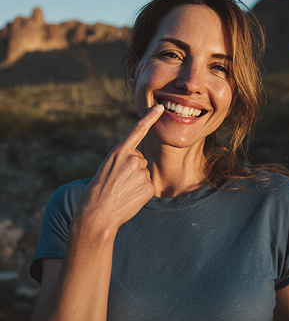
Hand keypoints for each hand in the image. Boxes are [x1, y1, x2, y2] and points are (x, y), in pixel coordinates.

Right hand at [74, 104, 164, 233]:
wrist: (96, 213)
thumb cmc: (99, 191)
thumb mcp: (108, 167)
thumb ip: (124, 160)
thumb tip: (139, 164)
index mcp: (119, 152)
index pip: (138, 130)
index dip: (150, 117)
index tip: (160, 107)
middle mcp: (132, 159)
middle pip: (140, 160)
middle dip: (132, 169)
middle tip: (118, 182)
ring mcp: (141, 172)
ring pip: (144, 173)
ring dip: (136, 181)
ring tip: (121, 191)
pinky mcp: (148, 186)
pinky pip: (148, 186)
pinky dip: (140, 192)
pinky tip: (129, 198)